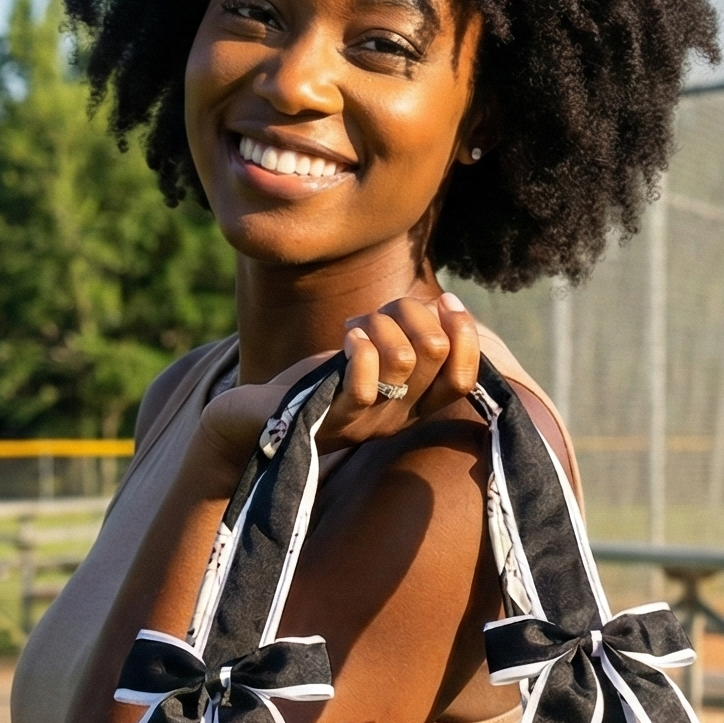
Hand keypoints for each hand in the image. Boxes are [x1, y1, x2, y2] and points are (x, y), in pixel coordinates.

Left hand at [197, 292, 481, 467]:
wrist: (259, 419)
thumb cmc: (320, 382)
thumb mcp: (375, 357)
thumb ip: (410, 335)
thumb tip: (445, 304)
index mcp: (415, 406)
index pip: (464, 378)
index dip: (464, 333)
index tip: (443, 300)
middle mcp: (398, 419)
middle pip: (435, 351)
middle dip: (412, 311)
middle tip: (381, 311)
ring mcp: (366, 422)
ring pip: (403, 359)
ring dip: (380, 324)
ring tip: (356, 327)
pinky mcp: (333, 418)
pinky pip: (364, 385)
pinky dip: (359, 348)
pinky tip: (346, 338)